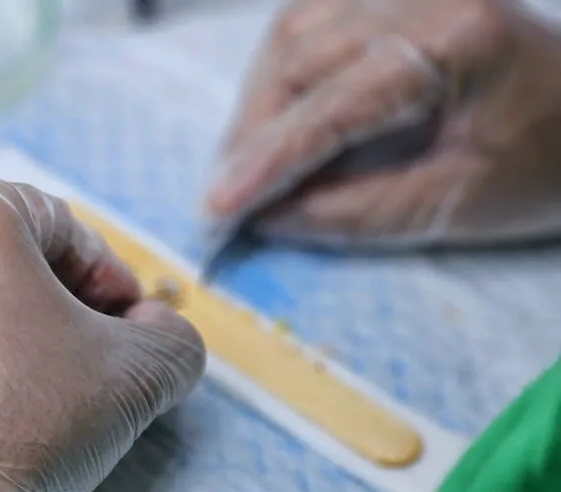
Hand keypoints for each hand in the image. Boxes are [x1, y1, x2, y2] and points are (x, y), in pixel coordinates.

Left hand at [0, 177, 205, 491]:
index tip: (123, 326)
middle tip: (84, 349)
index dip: (108, 278)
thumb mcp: (135, 377)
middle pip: (6, 247)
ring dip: (5, 318)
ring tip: (32, 379)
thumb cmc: (14, 429)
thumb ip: (172, 337)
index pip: (65, 224)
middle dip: (56, 296)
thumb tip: (157, 331)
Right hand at [205, 0, 560, 247]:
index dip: (268, 160)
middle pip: (300, 55)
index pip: (336, 103)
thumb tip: (266, 217)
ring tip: (242, 166)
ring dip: (256, 104)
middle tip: (224, 198)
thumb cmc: (543, 170)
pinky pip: (308, 21)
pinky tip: (268, 117)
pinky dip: (276, 74)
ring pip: (292, 31)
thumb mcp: (455, 206)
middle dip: (251, 133)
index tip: (217, 208)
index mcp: (458, 40)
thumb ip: (355, 214)